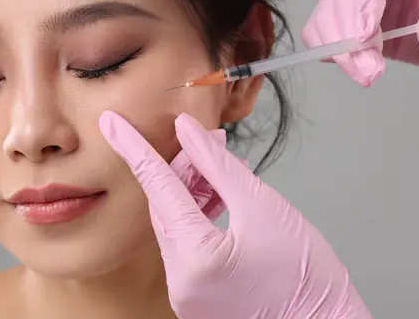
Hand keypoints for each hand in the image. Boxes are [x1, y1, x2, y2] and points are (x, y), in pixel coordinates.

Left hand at [100, 111, 370, 318]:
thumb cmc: (307, 279)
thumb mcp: (264, 208)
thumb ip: (219, 165)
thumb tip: (190, 133)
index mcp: (195, 258)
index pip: (156, 187)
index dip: (133, 148)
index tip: (111, 123)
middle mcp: (180, 280)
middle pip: (166, 206)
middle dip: (181, 168)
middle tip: (205, 140)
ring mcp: (186, 291)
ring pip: (176, 224)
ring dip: (191, 190)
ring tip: (219, 166)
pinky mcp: (197, 294)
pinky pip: (187, 243)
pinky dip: (198, 215)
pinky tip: (219, 195)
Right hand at [302, 0, 418, 86]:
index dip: (362, 6)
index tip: (364, 38)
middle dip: (349, 40)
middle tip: (369, 69)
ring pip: (323, 19)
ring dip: (339, 52)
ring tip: (365, 72)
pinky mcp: (335, 12)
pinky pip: (317, 33)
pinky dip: (331, 53)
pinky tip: (352, 64)